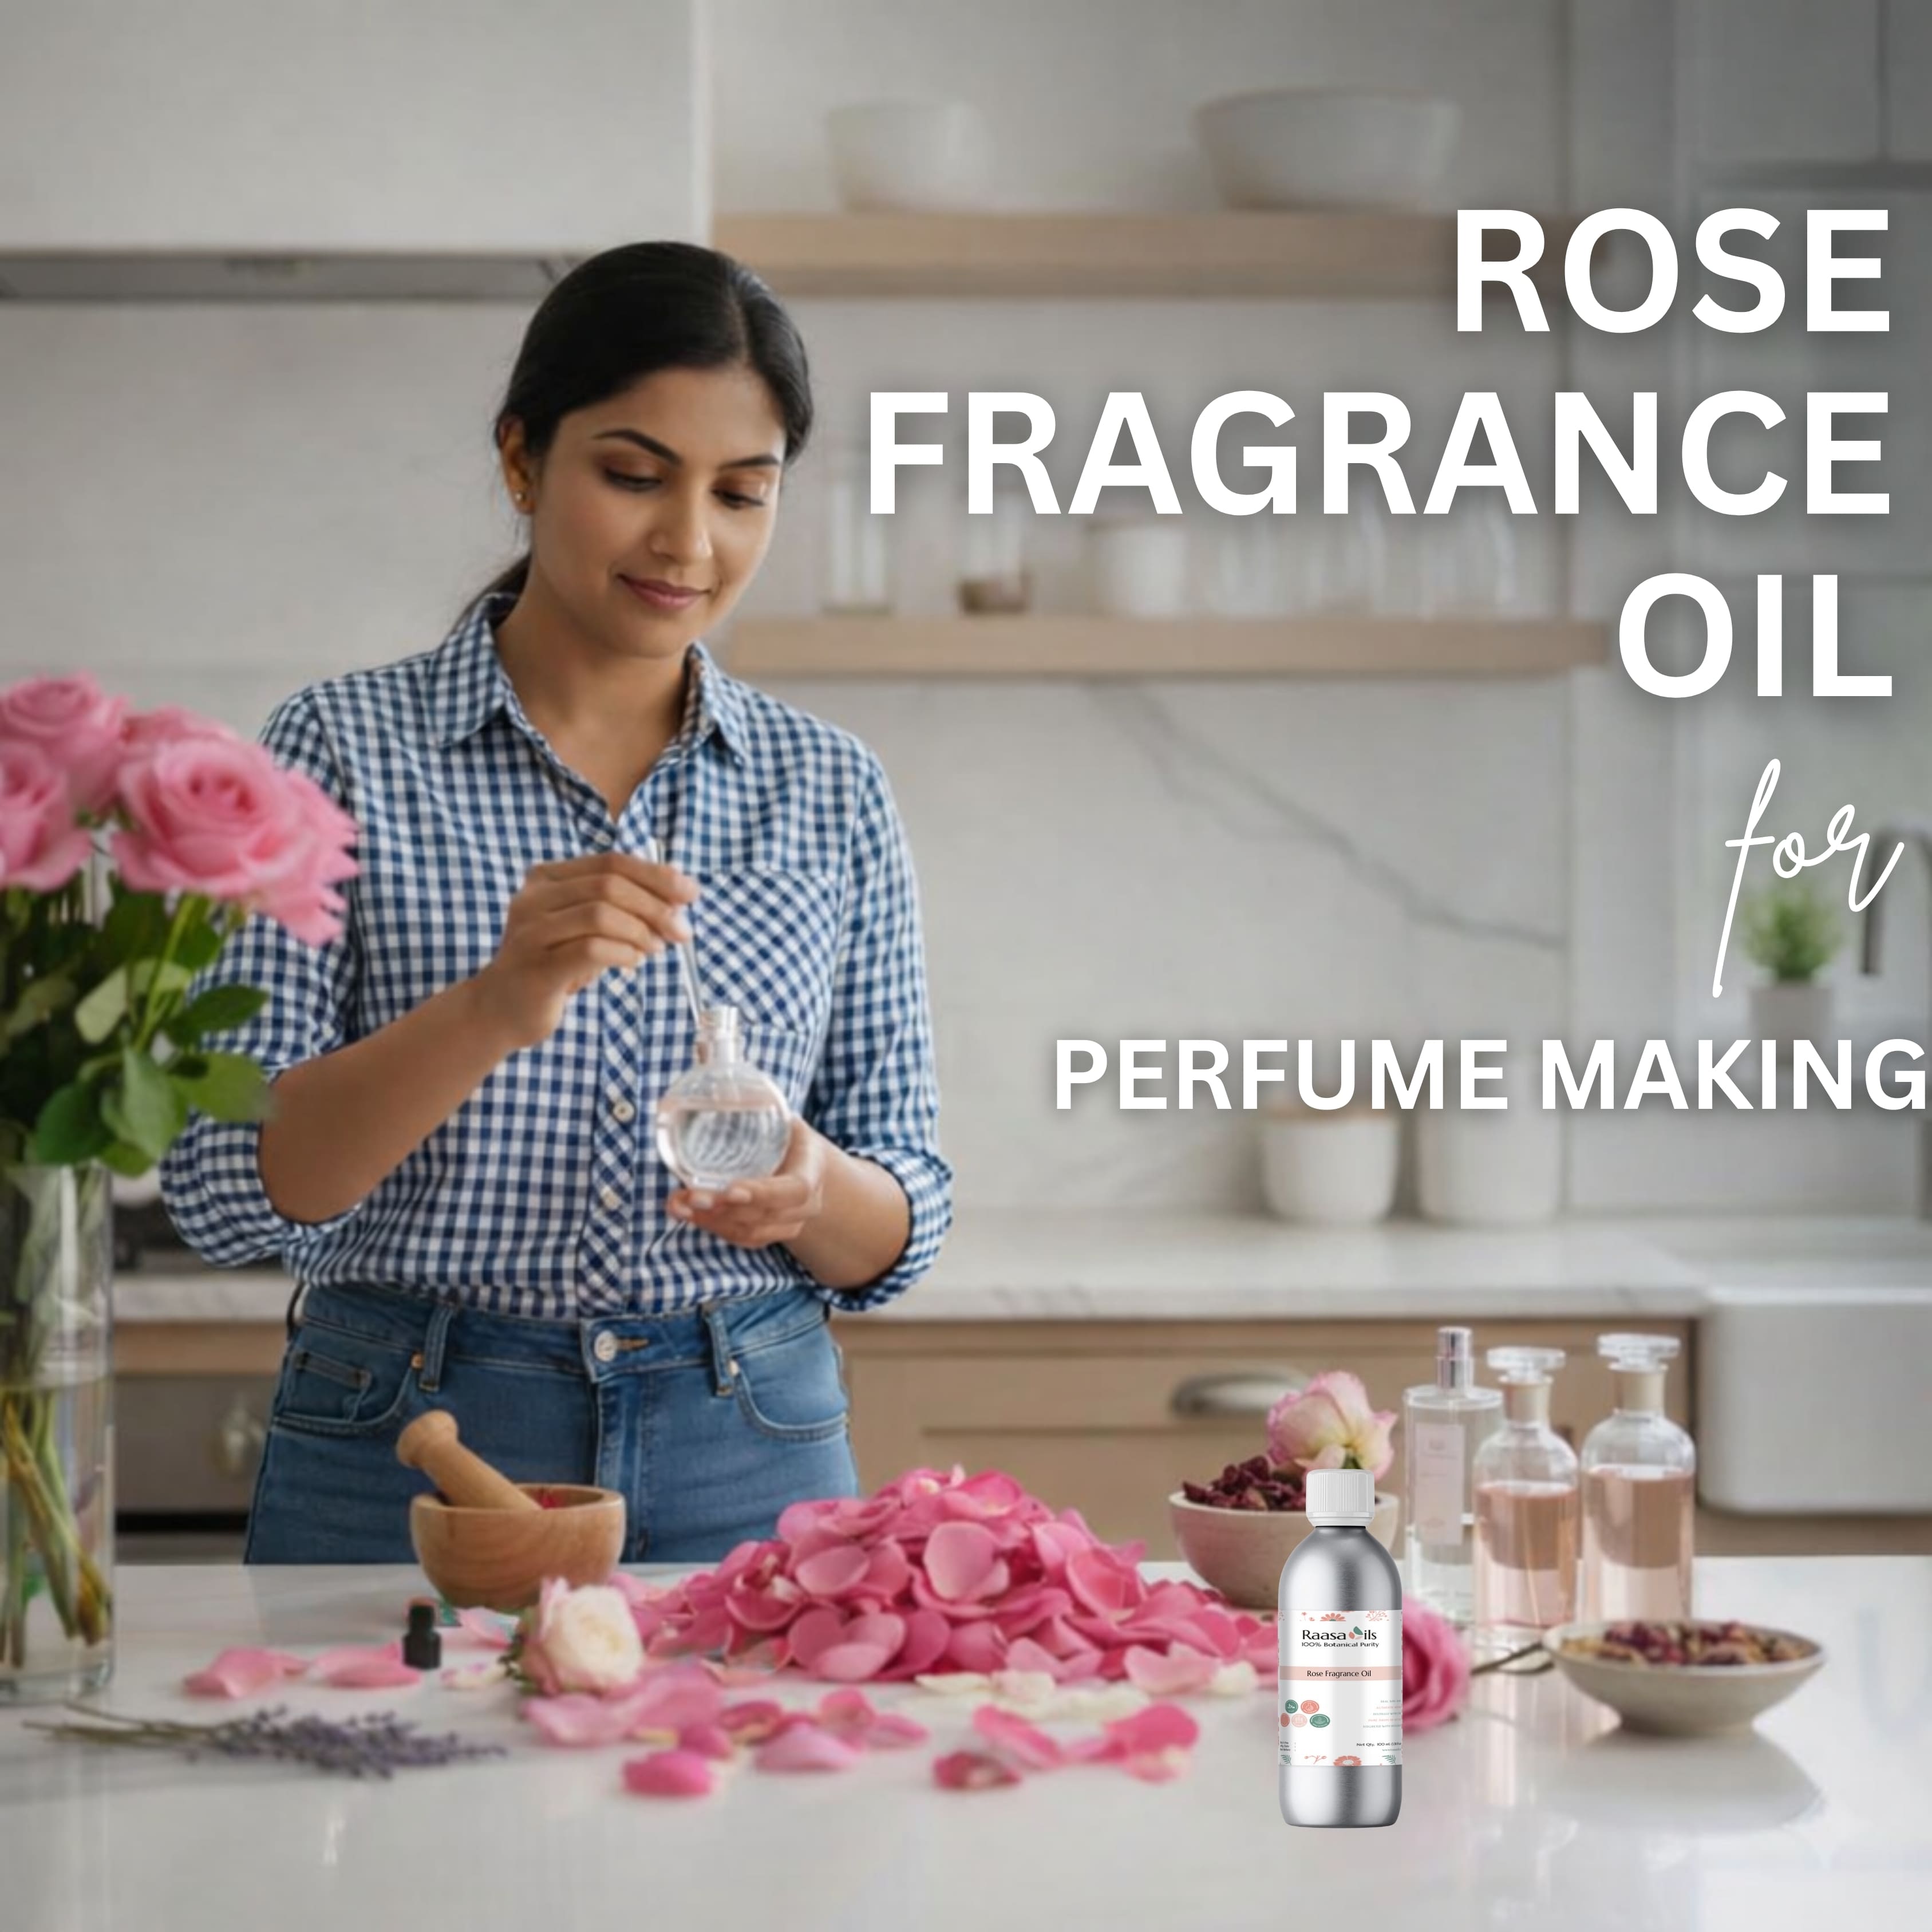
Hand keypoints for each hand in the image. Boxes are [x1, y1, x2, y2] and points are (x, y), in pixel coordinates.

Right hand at [469, 853, 698, 1050]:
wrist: (500, 1009)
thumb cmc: (552, 964)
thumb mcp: (584, 926)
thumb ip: (619, 907)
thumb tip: (676, 900)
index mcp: (546, 878)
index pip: (611, 862)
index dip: (656, 875)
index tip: (689, 893)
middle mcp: (533, 897)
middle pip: (609, 885)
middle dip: (655, 905)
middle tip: (680, 931)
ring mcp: (531, 931)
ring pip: (601, 914)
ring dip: (641, 931)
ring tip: (654, 948)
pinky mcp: (537, 967)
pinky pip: (591, 949)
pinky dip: (623, 953)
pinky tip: (632, 963)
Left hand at [667, 1115, 826, 1249]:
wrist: (802, 1161)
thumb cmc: (785, 1133)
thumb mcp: (779, 1114)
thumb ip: (751, 1099)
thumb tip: (710, 1065)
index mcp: (812, 1168)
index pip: (795, 1189)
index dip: (763, 1193)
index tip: (731, 1190)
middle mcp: (807, 1203)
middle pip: (766, 1215)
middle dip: (725, 1209)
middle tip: (691, 1196)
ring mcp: (790, 1223)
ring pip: (751, 1232)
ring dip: (712, 1221)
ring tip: (680, 1204)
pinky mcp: (771, 1233)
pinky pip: (742, 1239)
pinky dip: (712, 1228)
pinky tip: (685, 1213)